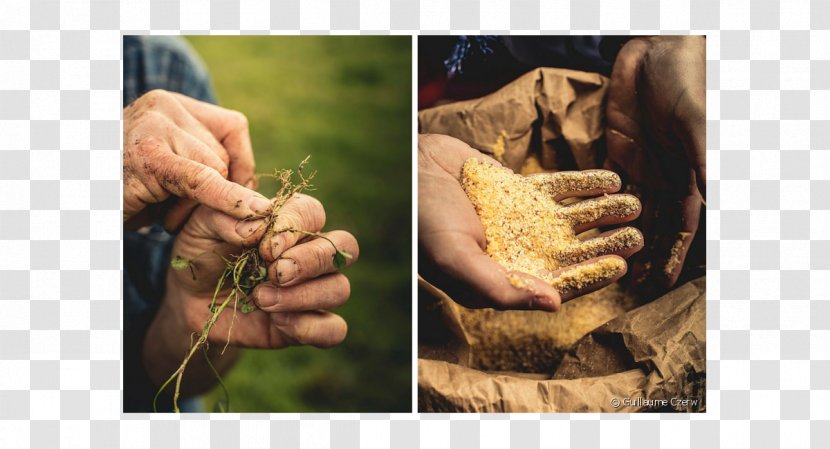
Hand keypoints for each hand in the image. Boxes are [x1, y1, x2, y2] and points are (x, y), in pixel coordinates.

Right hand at [123, 89, 271, 229]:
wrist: (75, 201)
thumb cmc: (122, 192)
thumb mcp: (170, 170)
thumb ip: (207, 166)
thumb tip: (255, 190)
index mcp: (170, 105)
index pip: (232, 127)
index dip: (243, 163)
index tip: (240, 193)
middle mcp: (162, 106)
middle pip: (224, 154)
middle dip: (213, 190)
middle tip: (173, 208)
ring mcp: (153, 125)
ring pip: (216, 170)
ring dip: (196, 204)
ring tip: (159, 209)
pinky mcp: (149, 156)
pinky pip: (203, 179)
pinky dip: (226, 197)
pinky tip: (249, 211)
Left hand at [143, 193, 357, 392]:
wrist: (190, 298)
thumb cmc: (202, 252)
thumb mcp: (200, 226)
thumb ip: (225, 217)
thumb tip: (258, 225)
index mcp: (290, 222)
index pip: (313, 213)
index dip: (295, 227)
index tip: (264, 246)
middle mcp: (310, 254)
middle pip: (344, 248)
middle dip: (311, 260)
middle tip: (276, 272)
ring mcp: (312, 290)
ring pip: (340, 289)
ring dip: (304, 296)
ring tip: (262, 299)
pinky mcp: (306, 325)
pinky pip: (333, 329)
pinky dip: (311, 327)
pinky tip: (278, 322)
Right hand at [419, 134, 642, 311]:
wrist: (409, 171)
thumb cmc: (425, 222)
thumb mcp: (457, 260)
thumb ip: (501, 287)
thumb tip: (554, 304)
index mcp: (506, 275)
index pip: (557, 283)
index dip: (589, 277)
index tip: (620, 266)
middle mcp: (520, 251)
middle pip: (573, 252)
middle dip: (606, 244)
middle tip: (639, 236)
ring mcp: (522, 219)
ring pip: (573, 219)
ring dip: (604, 213)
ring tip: (635, 205)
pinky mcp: (521, 190)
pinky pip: (561, 188)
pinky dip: (586, 184)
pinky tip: (611, 181)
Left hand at [605, 36, 704, 287]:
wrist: (660, 50)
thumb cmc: (690, 84)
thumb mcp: (699, 127)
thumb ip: (702, 164)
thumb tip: (707, 203)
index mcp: (690, 175)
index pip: (681, 225)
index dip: (672, 253)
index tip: (661, 281)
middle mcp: (666, 175)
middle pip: (653, 223)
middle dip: (642, 251)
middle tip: (627, 282)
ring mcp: (641, 163)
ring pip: (628, 209)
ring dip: (617, 234)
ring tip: (603, 259)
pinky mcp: (617, 148)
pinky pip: (606, 183)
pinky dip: (598, 204)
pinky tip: (586, 225)